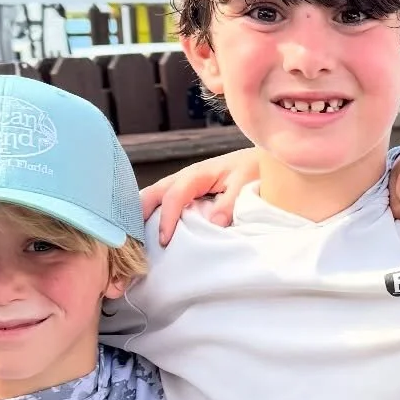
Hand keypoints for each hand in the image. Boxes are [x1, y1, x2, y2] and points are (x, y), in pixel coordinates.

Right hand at [140, 147, 259, 246]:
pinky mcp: (188, 190)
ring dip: (144, 215)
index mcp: (197, 174)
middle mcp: (185, 177)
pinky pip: (164, 200)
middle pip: (153, 192)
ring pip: (155, 196)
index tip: (164, 242)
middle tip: (136, 241)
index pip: (173, 196)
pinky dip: (154, 214)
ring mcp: (184, 182)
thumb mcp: (245, 185)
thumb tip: (213, 223)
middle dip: (140, 215)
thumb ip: (230, 204)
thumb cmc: (254, 170)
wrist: (263, 158)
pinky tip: (151, 231)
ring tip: (138, 239)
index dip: (166, 219)